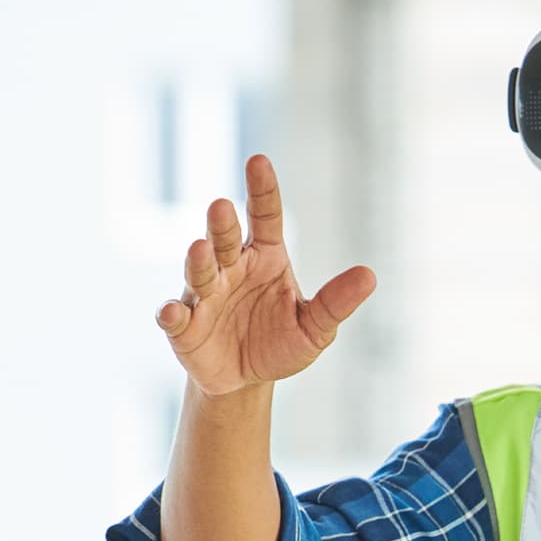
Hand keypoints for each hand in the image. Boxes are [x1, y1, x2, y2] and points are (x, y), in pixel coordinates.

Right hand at [155, 154, 376, 396]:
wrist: (247, 380)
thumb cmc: (280, 343)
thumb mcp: (315, 327)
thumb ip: (336, 302)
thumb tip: (369, 276)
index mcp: (266, 257)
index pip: (265, 216)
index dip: (262, 190)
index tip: (258, 161)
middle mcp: (231, 268)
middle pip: (225, 238)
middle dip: (221, 223)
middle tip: (222, 206)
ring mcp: (204, 294)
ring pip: (199, 271)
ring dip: (198, 260)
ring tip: (201, 249)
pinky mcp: (183, 326)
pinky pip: (174, 315)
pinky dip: (171, 312)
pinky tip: (174, 311)